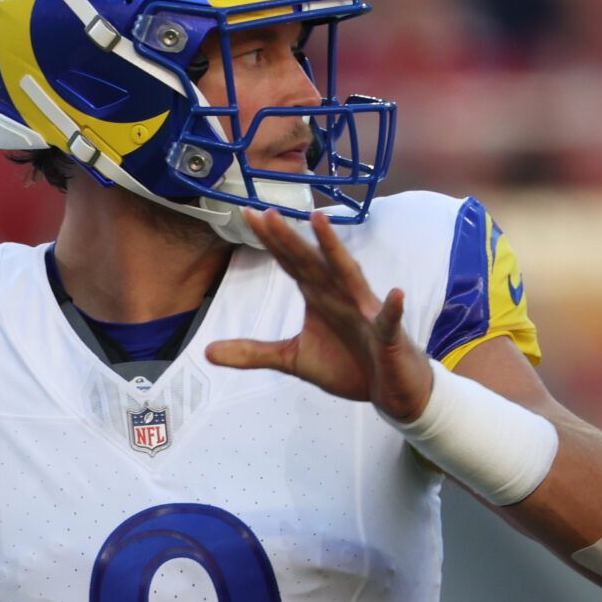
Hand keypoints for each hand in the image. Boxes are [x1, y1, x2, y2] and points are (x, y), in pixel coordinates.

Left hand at [205, 210, 434, 422]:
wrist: (388, 388)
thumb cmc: (346, 364)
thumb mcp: (292, 359)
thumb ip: (253, 352)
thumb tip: (207, 352)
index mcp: (318, 295)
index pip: (290, 261)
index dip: (270, 240)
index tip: (247, 214)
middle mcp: (340, 294)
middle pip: (311, 261)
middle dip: (289, 238)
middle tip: (267, 213)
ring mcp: (366, 311)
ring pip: (348, 275)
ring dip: (334, 250)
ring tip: (320, 222)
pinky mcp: (388, 335)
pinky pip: (390, 320)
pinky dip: (393, 308)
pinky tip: (395, 295)